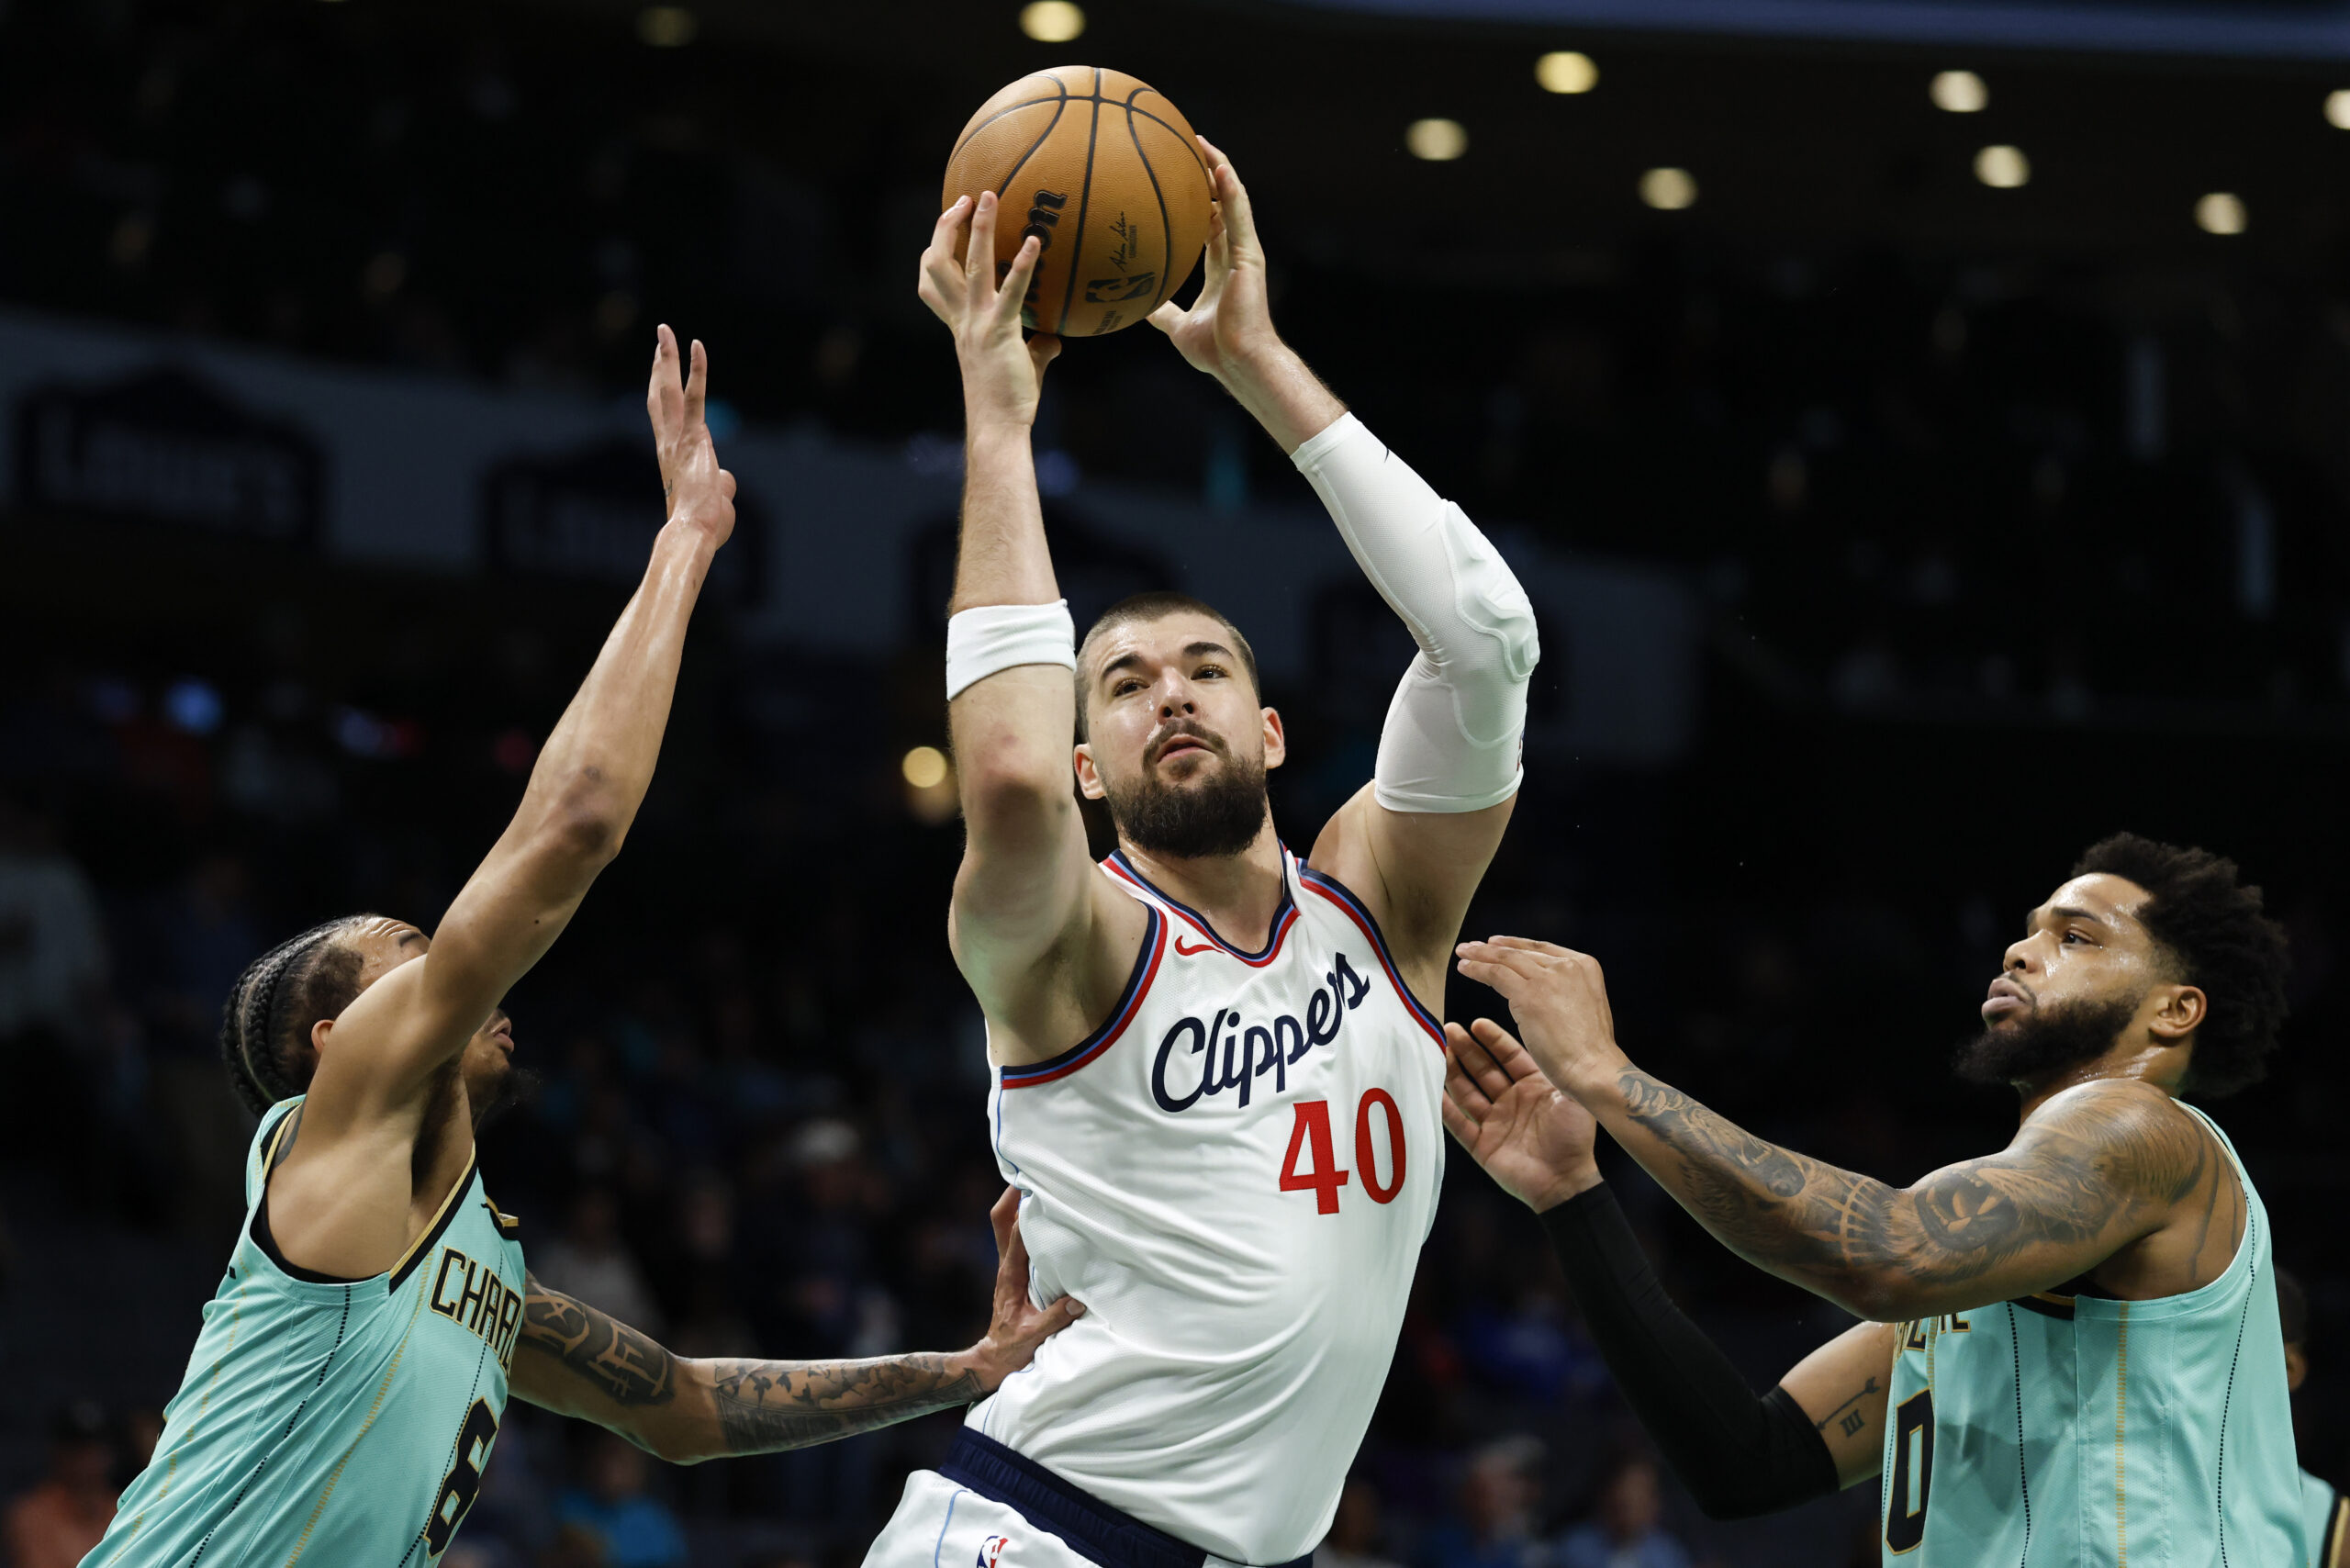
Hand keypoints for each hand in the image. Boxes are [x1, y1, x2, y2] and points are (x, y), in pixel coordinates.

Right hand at [646, 325, 736, 546]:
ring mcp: (677, 439)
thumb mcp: (714, 500)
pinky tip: (695, 345)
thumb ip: (720, 483)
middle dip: (658, 364)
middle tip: (660, 337)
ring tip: (664, 329)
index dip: (659, 389)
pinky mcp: (695, 438)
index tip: (659, 368)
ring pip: (667, 390)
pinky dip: (696, 371)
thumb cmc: (704, 525)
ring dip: (665, 357)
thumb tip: (725, 478)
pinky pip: (695, 398)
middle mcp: (667, 443)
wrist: (693, 534)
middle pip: (659, 395)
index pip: (662, 415)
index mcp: (671, 456)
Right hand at [917, 193, 1060, 429]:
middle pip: (939, 261)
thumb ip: (1035, 348)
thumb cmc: (1007, 400)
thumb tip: (1055, 341)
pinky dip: (1022, 266)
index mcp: (960, 323)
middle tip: (967, 196)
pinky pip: (1010, 292)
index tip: (949, 224)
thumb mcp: (1021, 367)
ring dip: (979, 229)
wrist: (998, 425)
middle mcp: (962, 318)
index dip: (934, 250)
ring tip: (990, 196)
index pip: (932, 281)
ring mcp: (977, 323)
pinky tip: (1036, 243)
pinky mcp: (999, 332)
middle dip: (948, 225)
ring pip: (969, 266)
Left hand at [959, 1187, 1085, 1392]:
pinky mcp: (1014, 1272)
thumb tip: (1079, 1300)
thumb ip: (1055, 1318)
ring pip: (1006, 1226)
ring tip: (1039, 1184)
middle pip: (1001, 1220)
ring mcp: (1008, 1267)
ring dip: (1018, 1204)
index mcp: (1010, 1276)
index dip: (1024, 1209)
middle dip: (1012, 1195)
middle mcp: (1006, 1266)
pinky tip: (1044, 1215)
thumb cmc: (1011, 1349)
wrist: (993, 1360)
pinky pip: (1016, 1237)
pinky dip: (1026, 1221)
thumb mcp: (1034, 1336)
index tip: (1038, 1186)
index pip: (1015, 1234)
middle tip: (1030, 1171)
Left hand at [1147, 137, 1282, 380]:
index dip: (1197, 200)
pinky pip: (1239, 214)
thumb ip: (1163, 313)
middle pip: (1221, 202)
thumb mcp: (1178, 326)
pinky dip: (1230, 189)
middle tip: (1185, 148)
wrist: (1238, 362)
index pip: (1209, 222)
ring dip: (1219, 169)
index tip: (1178, 178)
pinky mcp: (1250, 254)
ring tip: (1201, 143)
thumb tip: (1140, 309)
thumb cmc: (1215, 350)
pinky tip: (1218, 167)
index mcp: (1221, 265)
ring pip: (1233, 200)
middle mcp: (1234, 252)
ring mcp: (1244, 251)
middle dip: (1206, 174)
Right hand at [1442, 1019, 1601, 1210]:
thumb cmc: (1575, 1138)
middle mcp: (1512, 1100)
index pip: (1509, 1056)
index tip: (1476, 1024)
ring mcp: (1495, 1122)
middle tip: (1448, 1030)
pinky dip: (1445, 1109)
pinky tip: (1432, 1090)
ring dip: (1452, 1073)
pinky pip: (1459, 1124)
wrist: (1566, 1182)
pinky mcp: (1482, 1145)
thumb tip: (1547, 1041)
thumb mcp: (1573, 1098)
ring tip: (1436, 1052)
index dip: (1493, 1040)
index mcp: (1534, 1086)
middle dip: (1466, 1050)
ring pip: (1467, 1092)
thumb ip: (1556, 1071)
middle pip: (1483, 1070)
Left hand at [1453, 937, 1629, 1097]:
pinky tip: (1465, 969)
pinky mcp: (1530, 994)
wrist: (1593, 1067)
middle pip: (1521, 952)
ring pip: (1505, 959)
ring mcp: (1549, 978)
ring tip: (1463, 954)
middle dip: (1492, 948)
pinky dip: (1477, 969)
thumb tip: (1543, 990)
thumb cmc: (1589, 1050)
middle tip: (1471, 946)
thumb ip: (1565, 991)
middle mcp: (1567, 965)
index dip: (1516, 945)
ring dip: (1480, 955)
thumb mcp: (1584, 1006)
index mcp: (1584, 966)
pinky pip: (1496, 974)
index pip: (1542, 949)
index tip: (1496, 943)